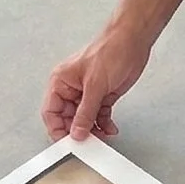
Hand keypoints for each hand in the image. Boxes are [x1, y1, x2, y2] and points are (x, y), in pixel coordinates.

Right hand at [42, 25, 150, 140]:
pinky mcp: (102, 95)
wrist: (133, 41)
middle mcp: (71, 88)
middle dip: (77, 131)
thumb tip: (77, 132)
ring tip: (101, 137)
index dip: (57, 129)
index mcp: (60, 82)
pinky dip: (104, 124)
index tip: (67, 142)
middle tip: (87, 142)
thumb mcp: (95, 85)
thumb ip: (86, 112)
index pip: (51, 112)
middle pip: (67, 119)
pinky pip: (99, 116)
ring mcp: (87, 93)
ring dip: (92, 130)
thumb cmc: (110, 50)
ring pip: (84, 119)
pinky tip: (110, 129)